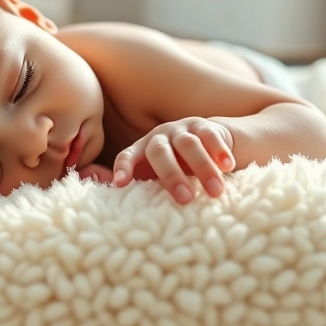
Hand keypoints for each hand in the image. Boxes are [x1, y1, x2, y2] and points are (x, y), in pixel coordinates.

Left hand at [112, 117, 235, 203]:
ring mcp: (182, 129)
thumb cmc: (177, 168)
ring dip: (203, 169)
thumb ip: (134, 183)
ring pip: (189, 145)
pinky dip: (219, 150)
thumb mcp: (155, 176)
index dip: (123, 168)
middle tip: (185, 199)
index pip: (126, 155)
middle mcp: (160, 136)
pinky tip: (228, 166)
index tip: (120, 184)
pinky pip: (211, 135)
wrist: (208, 143)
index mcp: (142, 149)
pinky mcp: (206, 126)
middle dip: (172, 176)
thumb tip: (97, 187)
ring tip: (215, 192)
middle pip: (160, 152)